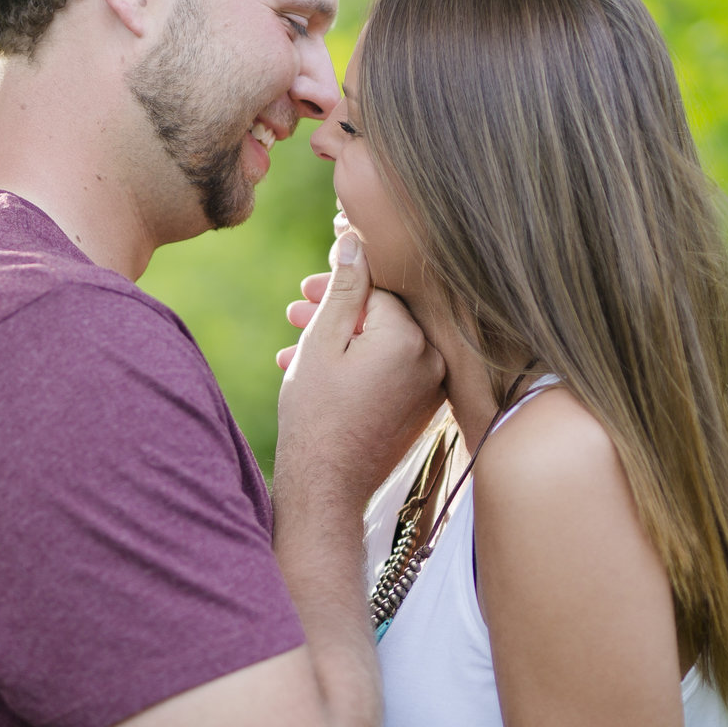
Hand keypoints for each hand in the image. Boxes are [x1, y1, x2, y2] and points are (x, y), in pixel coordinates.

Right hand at [274, 230, 445, 523]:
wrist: (327, 487)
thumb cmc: (316, 415)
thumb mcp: (322, 342)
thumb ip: (343, 287)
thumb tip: (355, 239)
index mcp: (409, 337)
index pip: (376, 288)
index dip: (337, 285)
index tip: (305, 290)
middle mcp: (432, 358)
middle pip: (383, 313)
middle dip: (336, 310)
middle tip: (295, 311)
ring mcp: (432, 385)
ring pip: (384, 341)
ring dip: (342, 338)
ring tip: (295, 344)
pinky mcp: (424, 405)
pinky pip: (392, 368)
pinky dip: (360, 363)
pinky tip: (320, 370)